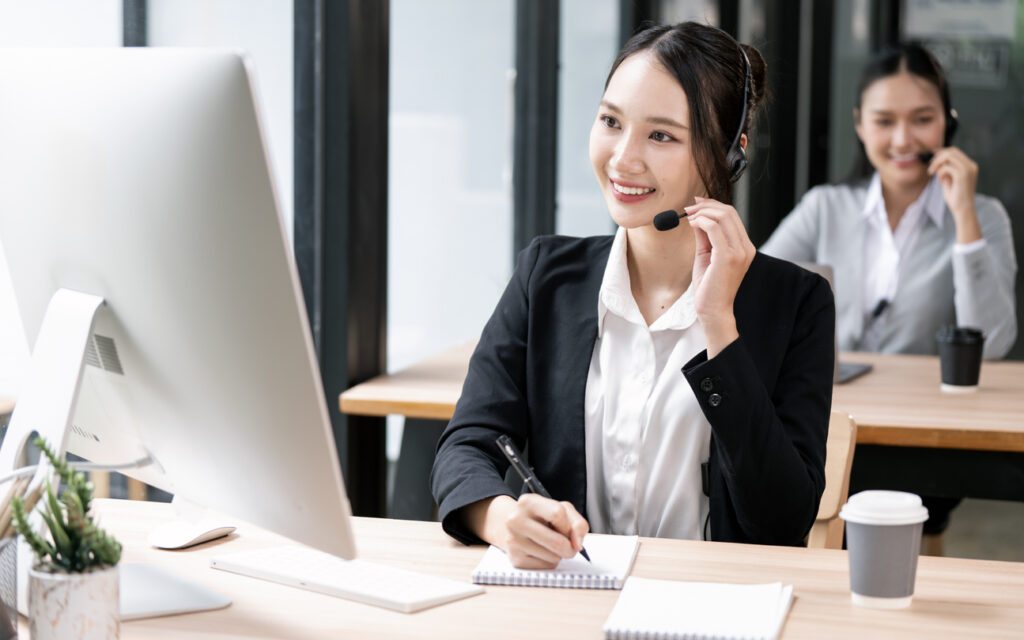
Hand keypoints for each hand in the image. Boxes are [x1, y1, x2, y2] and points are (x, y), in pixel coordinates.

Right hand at [467, 494, 588, 568]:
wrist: (513, 527)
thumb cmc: (541, 518)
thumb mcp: (561, 509)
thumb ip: (577, 523)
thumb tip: (577, 544)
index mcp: (528, 502)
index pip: (557, 513)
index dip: (568, 525)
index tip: (566, 529)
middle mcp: (516, 520)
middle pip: (557, 542)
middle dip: (570, 547)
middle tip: (569, 546)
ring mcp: (513, 540)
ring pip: (553, 557)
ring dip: (559, 555)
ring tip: (550, 545)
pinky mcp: (515, 559)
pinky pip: (545, 566)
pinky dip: (549, 562)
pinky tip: (541, 552)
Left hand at [683, 196, 754, 356]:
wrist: (713, 311)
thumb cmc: (709, 286)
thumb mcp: (706, 255)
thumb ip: (705, 236)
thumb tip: (697, 216)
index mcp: (744, 247)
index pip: (732, 216)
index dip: (713, 205)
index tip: (696, 204)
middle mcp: (746, 248)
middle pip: (729, 212)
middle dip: (706, 205)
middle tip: (688, 208)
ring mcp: (739, 252)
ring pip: (723, 216)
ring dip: (702, 212)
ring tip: (688, 216)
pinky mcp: (728, 257)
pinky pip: (714, 229)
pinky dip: (701, 221)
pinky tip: (691, 224)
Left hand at [928, 147, 981, 243]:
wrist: (962, 209)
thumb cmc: (955, 196)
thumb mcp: (949, 179)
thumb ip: (946, 169)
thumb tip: (937, 159)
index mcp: (969, 166)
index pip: (954, 151)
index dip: (941, 153)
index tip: (931, 162)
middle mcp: (971, 165)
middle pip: (951, 151)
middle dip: (937, 157)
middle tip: (930, 169)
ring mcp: (968, 169)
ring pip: (949, 156)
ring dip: (937, 163)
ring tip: (932, 173)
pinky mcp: (963, 175)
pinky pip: (946, 167)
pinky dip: (940, 172)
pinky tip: (940, 181)